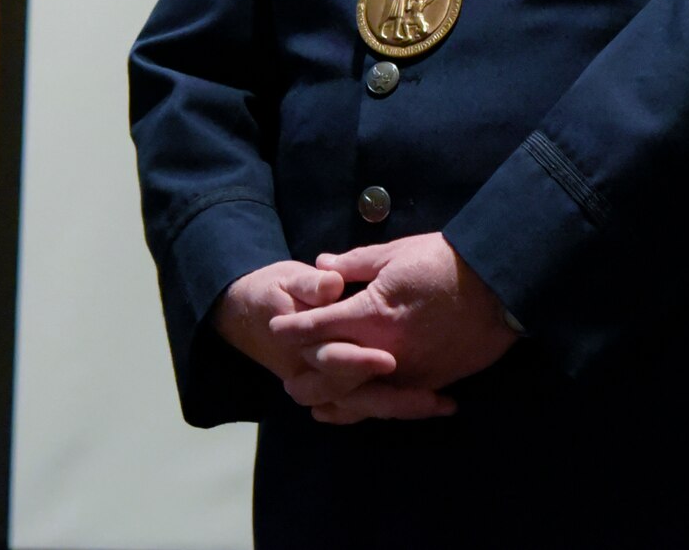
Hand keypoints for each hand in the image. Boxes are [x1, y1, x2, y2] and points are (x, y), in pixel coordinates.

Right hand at [213, 261, 420, 412]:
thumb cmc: (274, 291)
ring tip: (440, 403)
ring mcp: (324, 387)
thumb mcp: (286, 278)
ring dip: (399, 409)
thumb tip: (331, 284)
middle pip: (352, 397)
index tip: (389, 360)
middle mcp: (310, 374)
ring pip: (361, 408)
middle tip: (432, 397)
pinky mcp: (336, 390)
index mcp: (298, 346)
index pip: (331, 360)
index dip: (358, 362)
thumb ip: (310, 283)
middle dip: (391, 399)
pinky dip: (391, 410)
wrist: (248, 315)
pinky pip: (363, 409)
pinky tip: (426, 405)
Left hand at [269, 233, 518, 422]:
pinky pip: (393, 403)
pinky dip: (371, 408)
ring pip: (360, 397)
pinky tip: (358, 411)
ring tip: (315, 405)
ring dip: (334, 402)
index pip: (318, 327)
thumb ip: (354, 263)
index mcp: (371, 314)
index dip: (293, 328)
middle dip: (306, 377)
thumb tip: (323, 265)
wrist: (499, 285)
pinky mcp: (431, 382)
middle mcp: (385, 350)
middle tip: (287, 381)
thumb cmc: (444, 262)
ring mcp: (409, 371)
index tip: (275, 329)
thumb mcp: (395, 253)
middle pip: (331, 374)